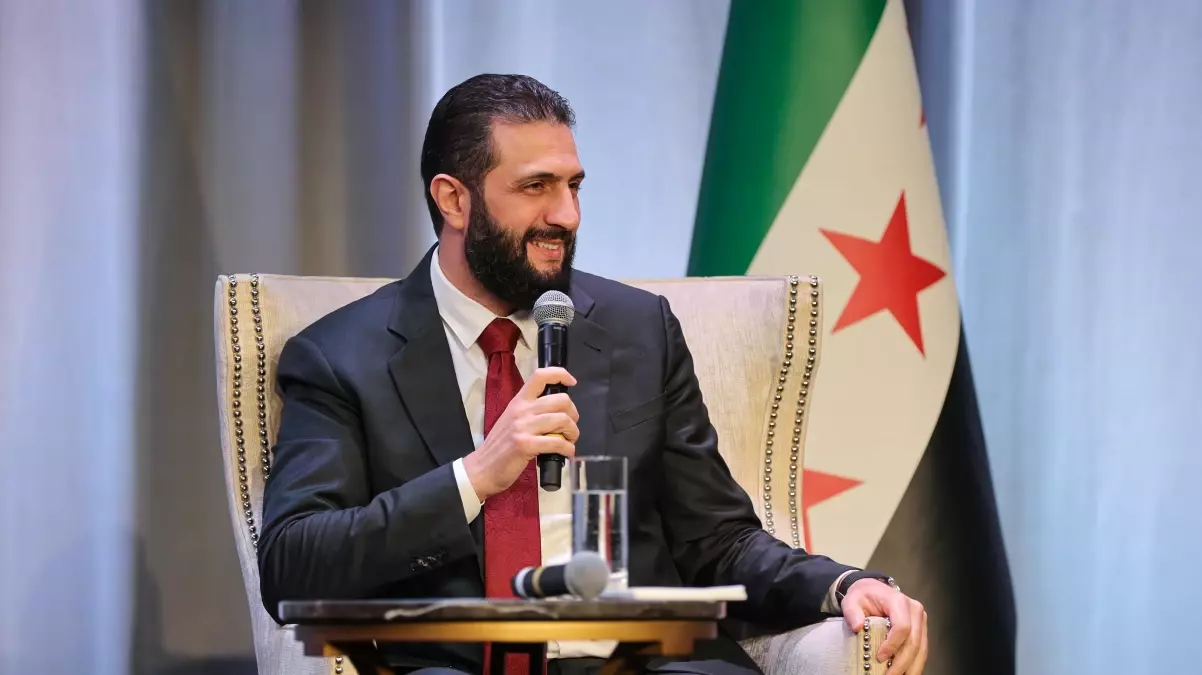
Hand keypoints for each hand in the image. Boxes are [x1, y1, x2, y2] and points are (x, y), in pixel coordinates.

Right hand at [462, 367, 578, 500]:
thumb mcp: (512, 419)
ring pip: (563, 420)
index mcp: (518, 401)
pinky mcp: (526, 445)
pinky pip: (557, 443)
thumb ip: (530, 411)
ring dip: (573, 432)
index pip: (540, 376)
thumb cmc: (500, 445)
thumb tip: (557, 411)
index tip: (571, 382)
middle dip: (573, 414)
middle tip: (569, 427)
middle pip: (561, 400)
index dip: (560, 374)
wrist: (483, 467)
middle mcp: (521, 410)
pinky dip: (568, 449)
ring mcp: (523, 427)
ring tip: (568, 441)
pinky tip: (566, 453)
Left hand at [842, 579, 927, 674]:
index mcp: (899, 601)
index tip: (880, 658)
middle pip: (914, 642)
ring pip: (921, 650)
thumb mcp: (852, 600)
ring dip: (911, 668)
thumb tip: (857, 627)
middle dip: (902, 663)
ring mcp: (920, 621)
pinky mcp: (921, 631)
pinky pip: (921, 651)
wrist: (873, 591)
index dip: (893, 645)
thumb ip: (852, 612)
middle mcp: (914, 611)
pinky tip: (905, 673)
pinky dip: (914, 665)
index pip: (902, 626)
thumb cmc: (864, 596)